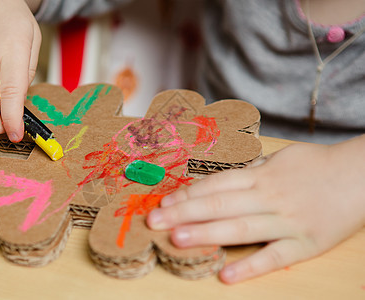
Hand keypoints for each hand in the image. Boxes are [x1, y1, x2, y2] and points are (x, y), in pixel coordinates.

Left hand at [147, 135, 364, 282]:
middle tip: (154, 222)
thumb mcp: (282, 158)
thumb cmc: (318, 165)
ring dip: (207, 234)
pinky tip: (226, 274)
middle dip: (184, 213)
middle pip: (219, 205)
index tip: (163, 203)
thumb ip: (252, 170)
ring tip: (178, 240)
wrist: (362, 176)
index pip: (215, 185)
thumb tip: (225, 177)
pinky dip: (250, 265)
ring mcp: (286, 221)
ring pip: (240, 227)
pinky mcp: (305, 243)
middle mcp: (269, 196)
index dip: (187, 194)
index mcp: (261, 176)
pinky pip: (275, 256)